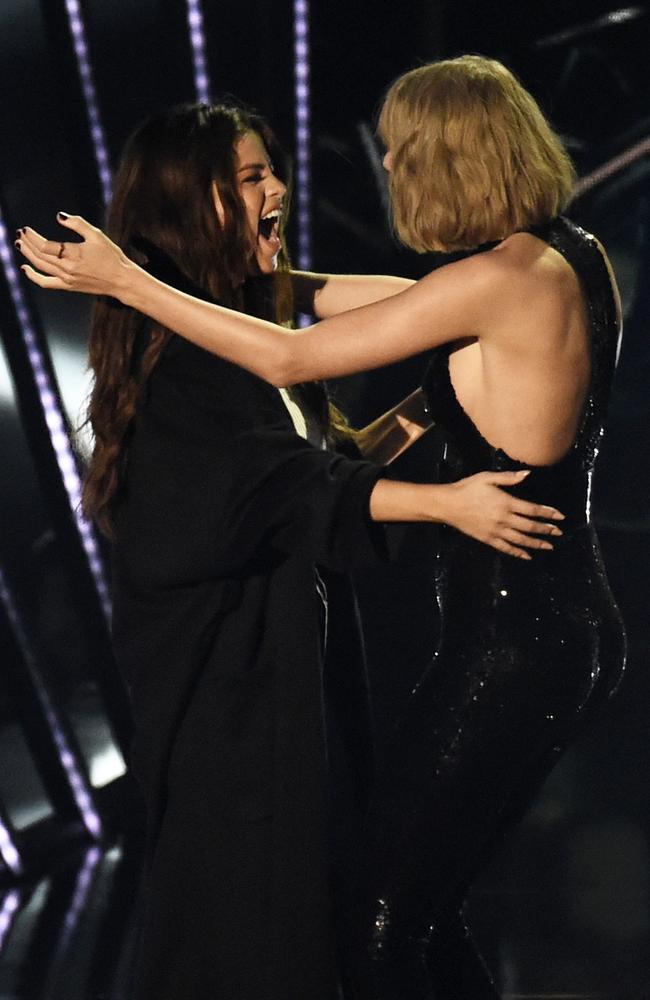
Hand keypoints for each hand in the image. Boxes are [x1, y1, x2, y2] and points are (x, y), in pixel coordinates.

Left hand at [16, 214, 133, 298]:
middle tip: (19, 234)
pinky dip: (34, 276)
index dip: (32, 237)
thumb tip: (59, 216)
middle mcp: (67, 268)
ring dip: (27, 255)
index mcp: (73, 254)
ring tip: (20, 245)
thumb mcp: (96, 235)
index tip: (26, 229)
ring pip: (40, 267)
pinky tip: (25, 269)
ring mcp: (67, 279)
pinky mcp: (68, 286)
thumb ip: (77, 223)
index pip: (44, 246)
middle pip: (39, 255)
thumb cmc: (111, 257)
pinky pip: (46, 283)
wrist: (121, 280)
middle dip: (27, 244)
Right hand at [440, 470, 563, 559]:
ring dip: (537, 544)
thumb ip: (509, 477)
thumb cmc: (467, 488)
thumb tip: (528, 474)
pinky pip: (506, 548)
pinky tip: (527, 556)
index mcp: (506, 503)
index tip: (561, 516)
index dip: (548, 513)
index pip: (533, 509)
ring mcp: (496, 531)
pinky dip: (518, 553)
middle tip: (559, 532)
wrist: (448, 504)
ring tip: (549, 546)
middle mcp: (504, 519)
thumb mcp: (487, 477)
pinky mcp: (488, 539)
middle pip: (530, 526)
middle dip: (546, 530)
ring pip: (521, 540)